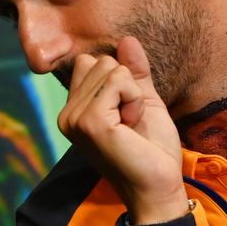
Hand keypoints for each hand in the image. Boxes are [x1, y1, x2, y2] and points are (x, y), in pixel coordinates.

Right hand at [56, 37, 188, 224]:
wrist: (159, 185)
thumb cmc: (151, 150)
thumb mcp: (143, 102)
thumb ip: (134, 73)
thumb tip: (127, 40)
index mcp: (74, 110)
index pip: (89, 63)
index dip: (118, 79)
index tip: (126, 112)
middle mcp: (67, 113)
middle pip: (100, 62)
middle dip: (127, 86)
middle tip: (130, 121)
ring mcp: (75, 118)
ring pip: (110, 68)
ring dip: (132, 94)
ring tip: (130, 124)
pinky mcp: (90, 121)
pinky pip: (119, 82)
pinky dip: (134, 100)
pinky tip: (131, 125)